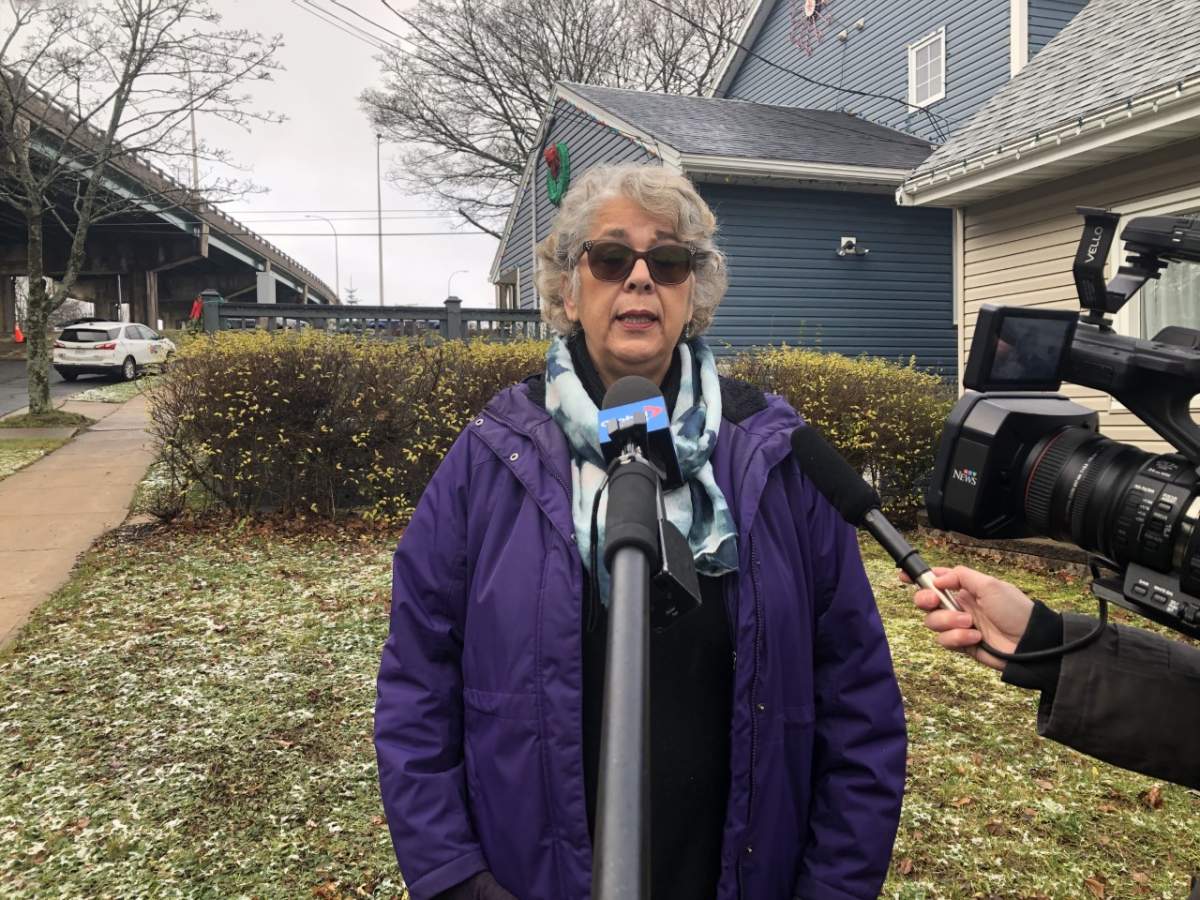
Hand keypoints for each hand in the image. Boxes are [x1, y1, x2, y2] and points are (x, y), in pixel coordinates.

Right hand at [904, 566, 1034, 671]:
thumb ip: (960, 577)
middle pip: (925, 601)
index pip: (936, 579)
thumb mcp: (989, 585)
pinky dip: (957, 638)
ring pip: (932, 622)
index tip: (904, 577)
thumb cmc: (1015, 611)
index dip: (918, 578)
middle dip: (925, 600)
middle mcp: (958, 605)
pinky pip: (944, 641)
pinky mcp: (961, 644)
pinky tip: (974, 638)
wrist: (1030, 643)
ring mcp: (958, 625)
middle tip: (934, 601)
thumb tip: (937, 578)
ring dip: (948, 622)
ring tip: (969, 624)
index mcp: (965, 588)